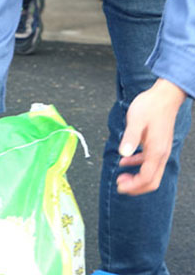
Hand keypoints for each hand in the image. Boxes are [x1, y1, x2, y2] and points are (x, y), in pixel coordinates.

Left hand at [116, 78, 185, 194]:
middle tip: (120, 185)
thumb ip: (130, 138)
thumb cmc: (149, 106)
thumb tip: (123, 154)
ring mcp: (161, 150)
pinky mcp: (158, 144)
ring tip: (121, 176)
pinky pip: (149, 162)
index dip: (133, 186)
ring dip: (136, 178)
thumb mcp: (136, 120)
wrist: (164, 96)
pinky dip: (137, 165)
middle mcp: (161, 154)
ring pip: (151, 173)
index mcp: (156, 151)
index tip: (119, 186)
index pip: (147, 177)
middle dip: (136, 187)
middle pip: (152, 181)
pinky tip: (125, 161)